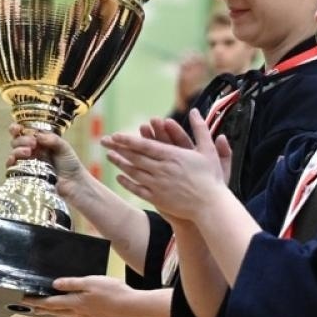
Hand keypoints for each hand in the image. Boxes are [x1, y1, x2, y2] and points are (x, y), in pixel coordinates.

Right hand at [7, 124, 86, 198]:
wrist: (73, 183)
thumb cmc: (70, 164)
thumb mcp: (64, 148)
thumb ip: (53, 140)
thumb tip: (37, 135)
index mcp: (39, 141)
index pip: (24, 132)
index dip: (17, 129)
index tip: (17, 128)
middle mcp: (31, 150)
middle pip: (17, 141)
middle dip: (22, 140)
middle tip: (33, 144)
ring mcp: (27, 162)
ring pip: (14, 153)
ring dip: (17, 150)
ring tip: (28, 152)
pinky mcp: (24, 174)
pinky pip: (12, 167)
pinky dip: (10, 161)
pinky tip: (14, 160)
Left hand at [24, 275, 143, 316]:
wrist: (132, 307)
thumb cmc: (113, 292)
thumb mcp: (90, 282)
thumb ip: (71, 283)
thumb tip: (54, 284)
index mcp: (75, 302)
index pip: (50, 302)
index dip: (36, 301)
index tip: (24, 300)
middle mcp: (78, 312)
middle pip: (55, 311)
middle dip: (42, 309)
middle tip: (31, 308)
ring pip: (66, 316)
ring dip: (54, 314)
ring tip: (47, 313)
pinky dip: (69, 316)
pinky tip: (73, 316)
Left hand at [103, 110, 229, 221]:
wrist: (211, 206)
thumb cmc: (212, 178)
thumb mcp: (209, 150)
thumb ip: (200, 129)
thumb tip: (195, 111)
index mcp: (173, 156)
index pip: (145, 145)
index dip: (128, 140)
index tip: (116, 135)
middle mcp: (162, 169)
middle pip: (135, 157)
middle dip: (118, 148)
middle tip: (105, 141)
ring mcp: (158, 185)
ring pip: (134, 172)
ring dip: (120, 163)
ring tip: (109, 156)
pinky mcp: (158, 198)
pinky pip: (137, 189)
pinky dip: (127, 182)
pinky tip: (119, 177)